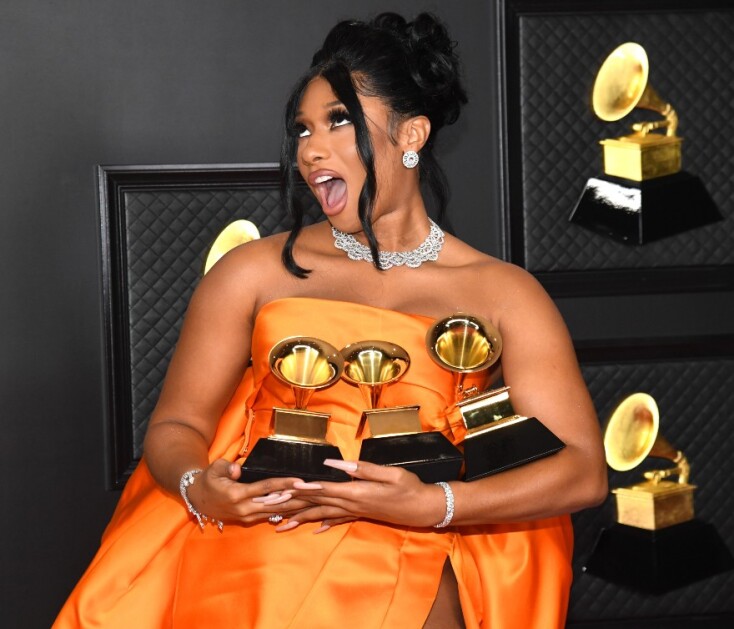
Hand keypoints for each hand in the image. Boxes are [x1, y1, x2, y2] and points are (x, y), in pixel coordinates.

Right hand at [186, 459, 312, 524]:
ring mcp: (248, 516)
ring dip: (296, 506)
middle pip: (277, 503)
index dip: (285, 484)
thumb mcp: (214, 468)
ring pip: (276, 511)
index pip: (266, 488)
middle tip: (317, 492)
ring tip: (314, 500)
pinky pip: (271, 515)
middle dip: (298, 498)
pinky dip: (286, 511)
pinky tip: (300, 509)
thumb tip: (238, 470)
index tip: (301, 482)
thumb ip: (227, 467)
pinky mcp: (249, 519)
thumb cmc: (208, 480)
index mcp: (237, 494)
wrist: (197, 499)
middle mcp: (245, 508)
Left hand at [276, 459, 446, 532]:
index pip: (326, 489)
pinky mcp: (361, 514)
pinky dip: (323, 523)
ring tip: (280, 524)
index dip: (305, 488)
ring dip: (301, 518)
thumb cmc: (411, 487)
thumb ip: (363, 468)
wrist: (425, 508)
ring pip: (323, 514)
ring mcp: (356, 511)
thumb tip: (336, 463)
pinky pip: (337, 520)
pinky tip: (313, 528)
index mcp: (358, 492)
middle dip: (293, 505)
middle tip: (271, 507)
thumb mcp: (391, 473)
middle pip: (317, 504)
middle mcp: (353, 504)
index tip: (286, 488)